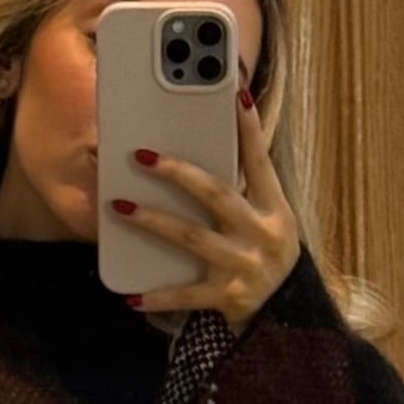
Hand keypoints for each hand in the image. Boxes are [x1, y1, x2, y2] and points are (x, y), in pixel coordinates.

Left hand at [108, 90, 299, 334]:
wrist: (284, 312)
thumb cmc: (263, 252)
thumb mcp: (266, 216)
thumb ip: (241, 186)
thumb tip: (200, 148)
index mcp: (274, 208)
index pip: (259, 159)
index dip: (248, 126)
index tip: (236, 91)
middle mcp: (262, 234)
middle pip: (216, 194)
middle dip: (178, 172)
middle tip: (141, 155)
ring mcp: (244, 266)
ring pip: (192, 238)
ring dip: (154, 221)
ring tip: (119, 207)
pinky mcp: (227, 297)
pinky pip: (186, 294)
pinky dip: (157, 296)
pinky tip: (129, 296)